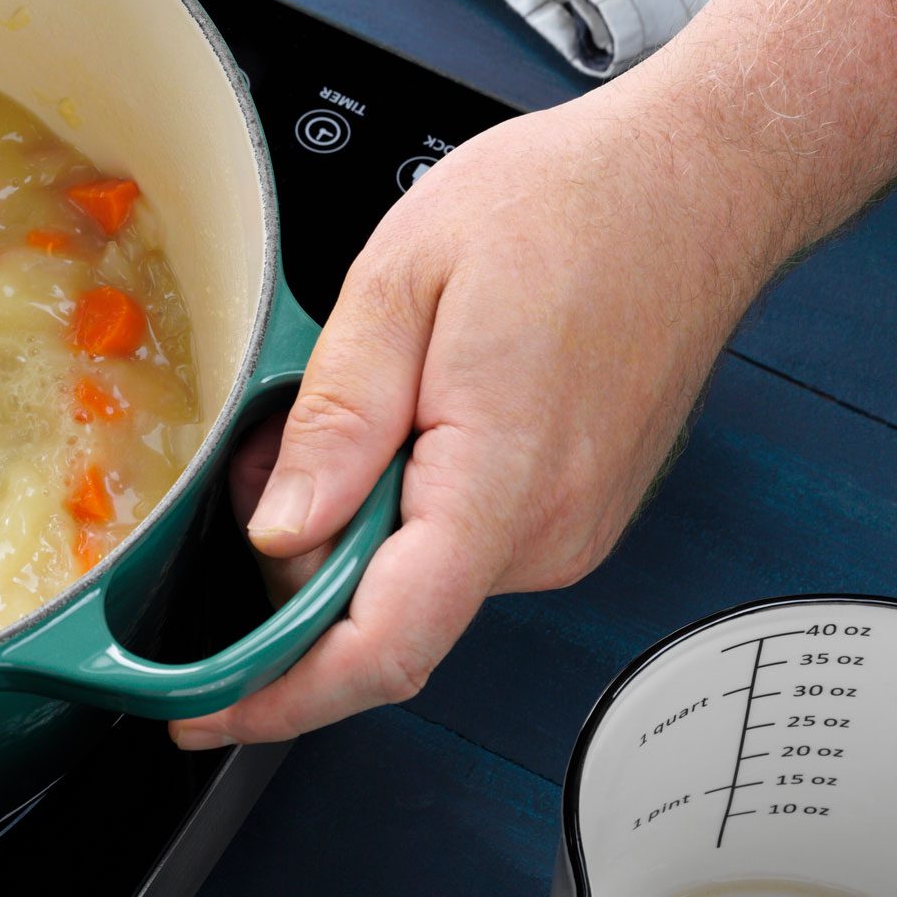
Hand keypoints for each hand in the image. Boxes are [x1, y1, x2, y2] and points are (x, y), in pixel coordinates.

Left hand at [172, 63, 786, 747]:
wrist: (691, 181)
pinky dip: (395, 508)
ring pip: (413, 578)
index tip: (205, 714)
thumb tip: (281, 533)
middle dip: (291, 563)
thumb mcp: (402, 280)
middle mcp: (547, 531)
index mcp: (500, 482)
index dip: (281, 698)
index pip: (383, 646)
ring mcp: (567, 528)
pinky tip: (395, 418)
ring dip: (345, 525)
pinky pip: (455, 544)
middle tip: (266, 454)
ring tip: (346, 407)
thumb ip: (338, 419)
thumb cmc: (564, 207)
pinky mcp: (569, 510)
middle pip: (381, 614)